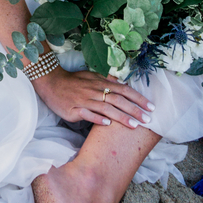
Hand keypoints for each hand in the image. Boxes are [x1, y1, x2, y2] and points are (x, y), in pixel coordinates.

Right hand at [35, 66, 154, 129]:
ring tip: (134, 125)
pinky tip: (107, 125)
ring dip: (121, 116)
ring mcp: (85, 100)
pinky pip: (88, 114)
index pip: (124, 90)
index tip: (151, 107)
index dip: (138, 98)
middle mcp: (95, 91)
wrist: (51, 82)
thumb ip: (106, 81)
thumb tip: (122, 84)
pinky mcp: (74, 109)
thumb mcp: (91, 77)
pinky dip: (98, 119)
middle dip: (134, 110)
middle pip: (118, 100)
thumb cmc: (73, 81)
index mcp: (100, 83)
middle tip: (148, 119)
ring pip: (106, 108)